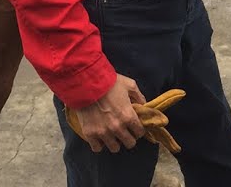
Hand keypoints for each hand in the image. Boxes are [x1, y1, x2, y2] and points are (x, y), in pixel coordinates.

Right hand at [65, 87, 188, 153]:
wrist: (86, 83)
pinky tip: (100, 137)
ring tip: (112, 135)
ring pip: (114, 148)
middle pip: (129, 143)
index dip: (139, 129)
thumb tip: (143, 105)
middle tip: (125, 131)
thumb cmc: (109, 83)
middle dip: (129, 137)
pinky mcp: (90, 134)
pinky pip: (97, 148)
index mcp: (128, 116)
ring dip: (115, 142)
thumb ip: (139, 96)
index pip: (140, 132)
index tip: (135, 126)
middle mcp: (117, 127)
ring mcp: (103, 132)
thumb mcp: (129, 85)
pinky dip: (99, 144)